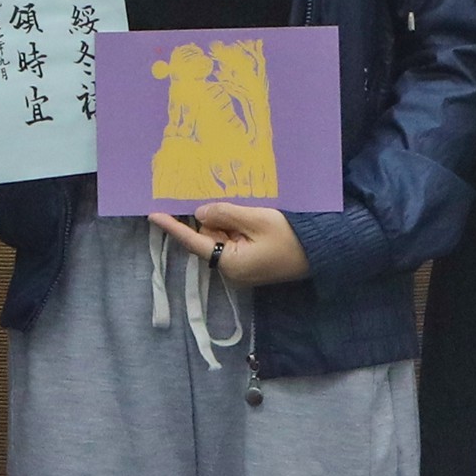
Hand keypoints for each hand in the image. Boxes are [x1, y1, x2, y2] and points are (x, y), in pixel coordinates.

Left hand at [154, 202, 309, 286]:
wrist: (323, 253)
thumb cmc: (290, 236)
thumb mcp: (256, 219)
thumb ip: (225, 215)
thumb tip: (199, 214)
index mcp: (229, 263)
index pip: (193, 242)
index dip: (173, 226)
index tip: (153, 213)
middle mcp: (231, 271)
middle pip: (207, 238)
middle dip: (212, 220)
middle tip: (230, 203)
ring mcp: (242, 269)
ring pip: (221, 238)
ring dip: (227, 223)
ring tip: (248, 211)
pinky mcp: (252, 264)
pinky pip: (234, 243)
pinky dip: (236, 229)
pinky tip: (250, 218)